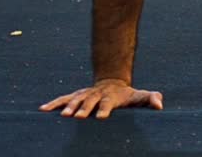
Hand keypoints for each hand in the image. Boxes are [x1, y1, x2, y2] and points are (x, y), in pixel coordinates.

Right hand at [40, 79, 163, 118]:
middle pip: (89, 101)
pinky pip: (63, 99)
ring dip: (68, 106)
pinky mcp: (76, 96)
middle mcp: (96, 94)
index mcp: (111, 97)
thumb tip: (159, 104)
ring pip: (75, 99)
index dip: (104, 109)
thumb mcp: (139, 97)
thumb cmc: (127, 96)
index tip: (101, 117)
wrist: (112, 83)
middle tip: (77, 117)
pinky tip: (42, 110)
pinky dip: (53, 104)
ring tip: (61, 115)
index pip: (107, 103)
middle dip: (83, 109)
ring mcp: (85, 94)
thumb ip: (149, 98)